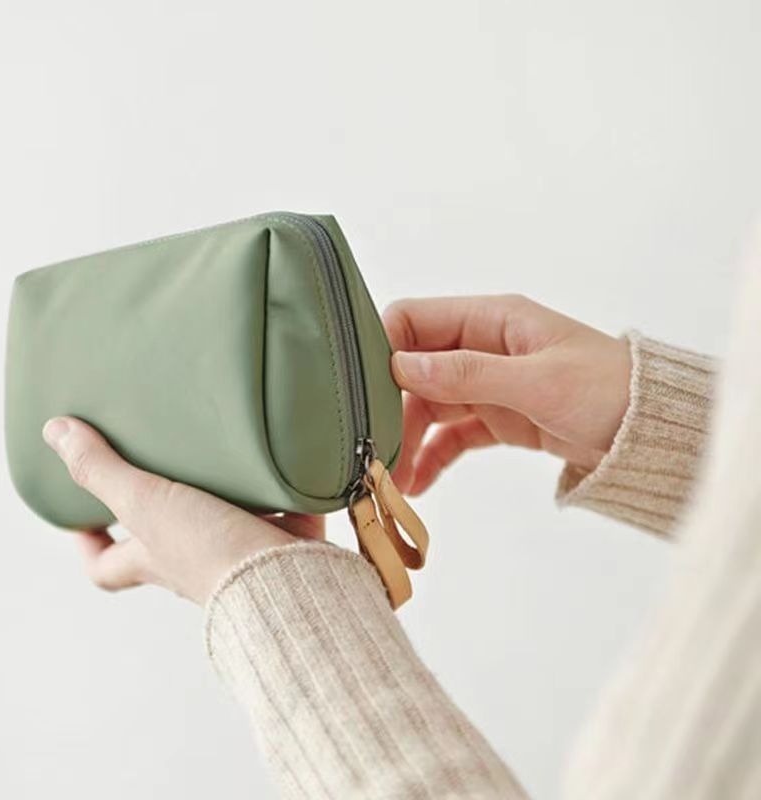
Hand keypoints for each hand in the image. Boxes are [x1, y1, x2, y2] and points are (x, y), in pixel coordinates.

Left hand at [42, 417, 323, 604]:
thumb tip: (53, 432)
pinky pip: (276, 512)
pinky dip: (276, 491)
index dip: (89, 545)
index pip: (106, 565)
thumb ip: (102, 469)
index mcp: (154, 557)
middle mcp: (192, 561)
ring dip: (221, 495)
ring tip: (219, 451)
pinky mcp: (282, 539)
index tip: (81, 518)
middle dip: (160, 511)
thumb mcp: (144, 502)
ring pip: (221, 523)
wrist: (282, 574)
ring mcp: (238, 553)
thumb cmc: (208, 550)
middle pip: (164, 543)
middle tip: (159, 469)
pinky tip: (278, 458)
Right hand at [382, 294, 631, 494]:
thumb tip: (402, 366)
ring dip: (408, 438)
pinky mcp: (496, 418)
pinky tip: (418, 482)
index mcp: (491, 320)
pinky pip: (452, 434)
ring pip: (429, 406)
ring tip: (394, 477)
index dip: (384, 348)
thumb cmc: (607, 390)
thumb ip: (468, 373)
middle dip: (392, 407)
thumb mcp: (537, 380)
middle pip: (414, 370)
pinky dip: (433, 456)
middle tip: (376, 446)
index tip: (364, 390)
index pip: (415, 319)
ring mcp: (487, 384)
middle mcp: (481, 347)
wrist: (651, 434)